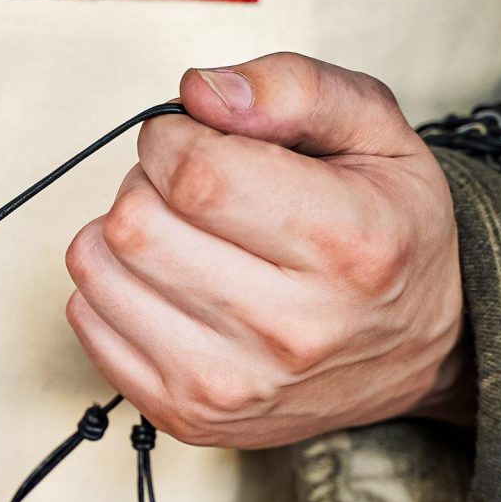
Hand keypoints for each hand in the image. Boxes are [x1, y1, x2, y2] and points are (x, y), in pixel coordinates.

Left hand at [67, 52, 471, 447]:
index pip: (194, 173)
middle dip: (147, 182)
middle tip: (189, 189)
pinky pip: (86, 319)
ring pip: (99, 267)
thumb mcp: (375, 133)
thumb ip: (293, 87)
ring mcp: (232, 384)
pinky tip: (164, 282)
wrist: (414, 352)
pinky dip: (110, 284)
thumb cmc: (384, 232)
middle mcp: (291, 329)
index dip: (173, 137)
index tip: (193, 139)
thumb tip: (198, 91)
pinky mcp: (184, 414)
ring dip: (121, 232)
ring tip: (177, 235)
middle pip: (136, 223)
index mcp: (347, 245)